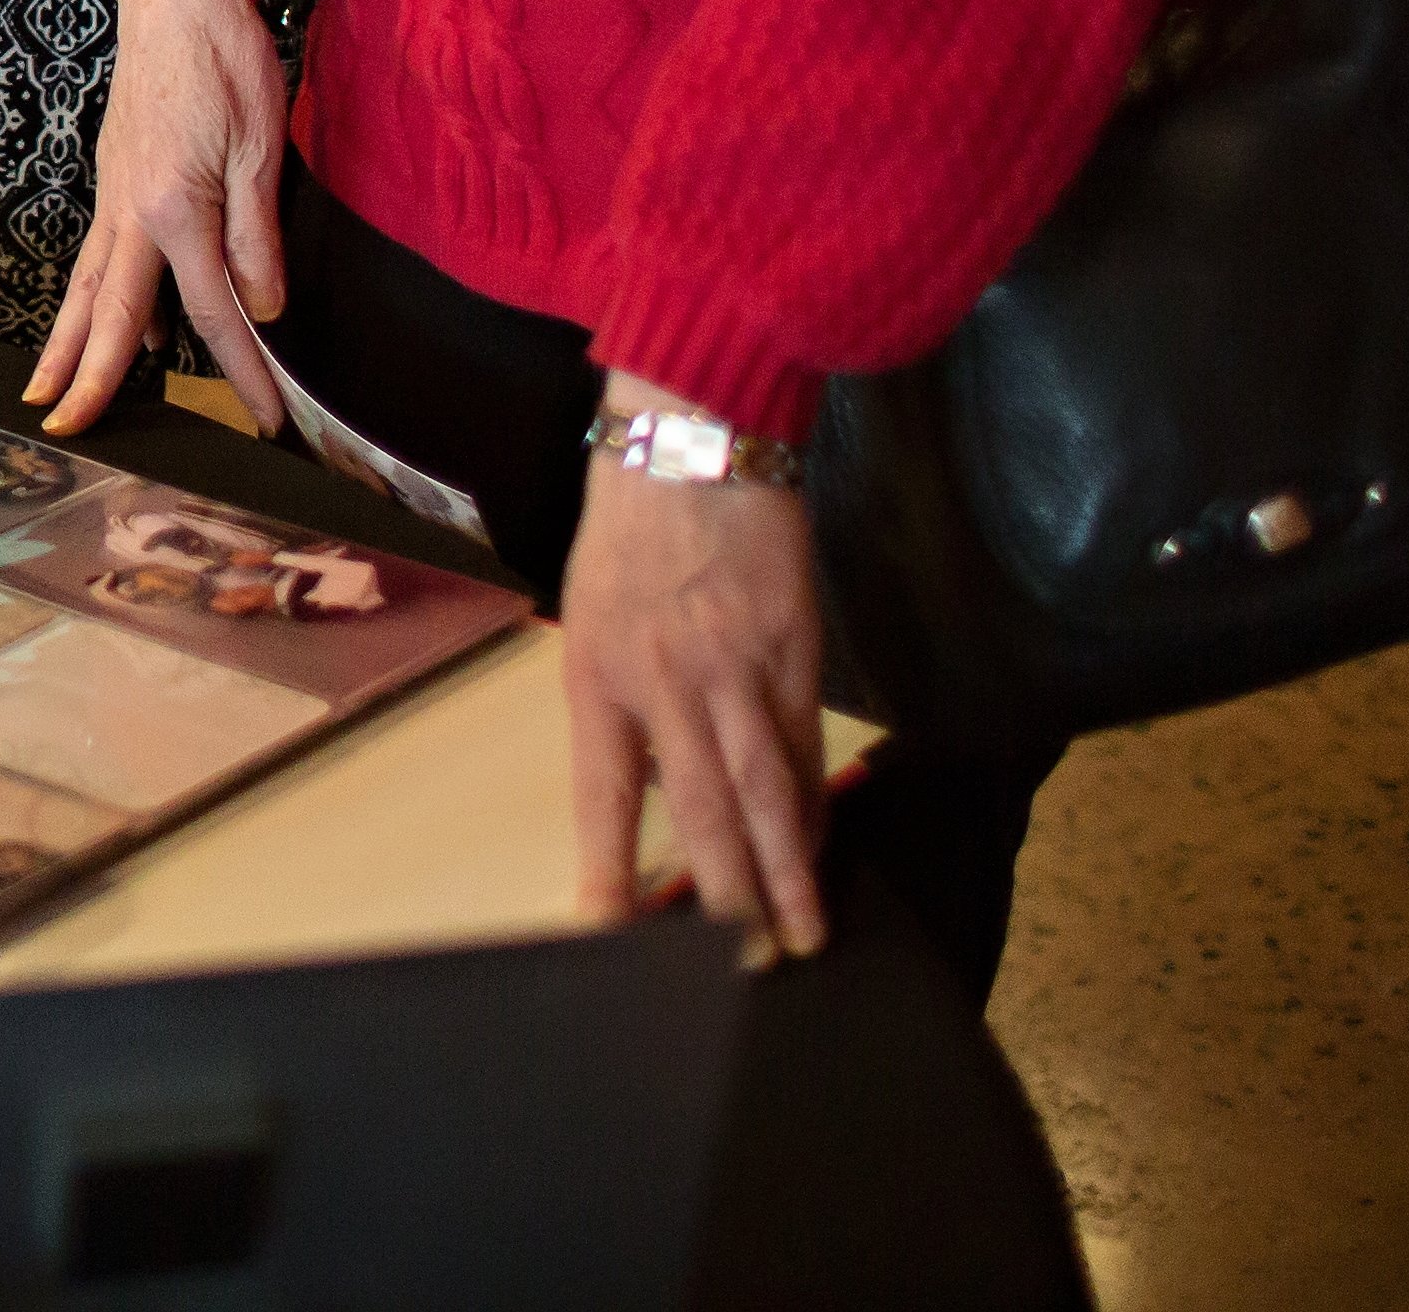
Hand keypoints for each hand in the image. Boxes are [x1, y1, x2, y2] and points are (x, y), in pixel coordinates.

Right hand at [25, 0, 286, 430]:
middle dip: (89, 379)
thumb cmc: (223, 60)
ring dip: (67, 343)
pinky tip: (105, 315)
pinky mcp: (115, 174)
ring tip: (48, 391)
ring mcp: (115, 193)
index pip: (212, 313)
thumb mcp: (260, 149)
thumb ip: (257, 237)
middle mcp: (131, 213)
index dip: (242, 372)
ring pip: (87, 285)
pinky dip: (93, 296)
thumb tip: (262, 308)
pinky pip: (98, 253)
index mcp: (174, 212)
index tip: (265, 420)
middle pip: (110, 314)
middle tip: (67, 431)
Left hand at [563, 379, 834, 956]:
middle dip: (725, 897)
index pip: (603, 796)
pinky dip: (813, 805)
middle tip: (744, 966)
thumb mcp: (590, 613)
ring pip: (767, 793)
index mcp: (600, 675)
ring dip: (787, 872)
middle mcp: (668, 685)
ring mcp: (738, 673)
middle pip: (700, 812)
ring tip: (802, 936)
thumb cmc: (627, 526)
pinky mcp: (795, 653)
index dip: (609, 870)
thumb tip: (640, 780)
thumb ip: (615, 696)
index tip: (612, 939)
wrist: (694, 442)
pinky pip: (804, 746)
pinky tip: (819, 851)